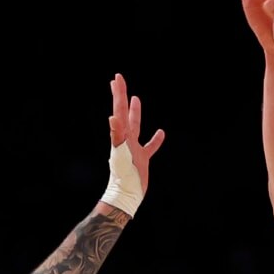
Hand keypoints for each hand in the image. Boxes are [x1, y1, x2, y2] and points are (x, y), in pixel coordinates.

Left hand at [108, 72, 164, 196]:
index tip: (117, 78)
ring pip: (135, 126)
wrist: (126, 195)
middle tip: (118, 82)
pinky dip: (155, 140)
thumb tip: (113, 117)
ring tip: (136, 99)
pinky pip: (150, 146)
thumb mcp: (121, 153)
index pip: (119, 109)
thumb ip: (117, 135)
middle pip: (123, 113)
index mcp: (121, 135)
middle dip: (121, 97)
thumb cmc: (123, 175)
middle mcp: (125, 139)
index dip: (118, 93)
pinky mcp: (142, 159)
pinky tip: (161, 133)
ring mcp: (133, 148)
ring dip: (135, 112)